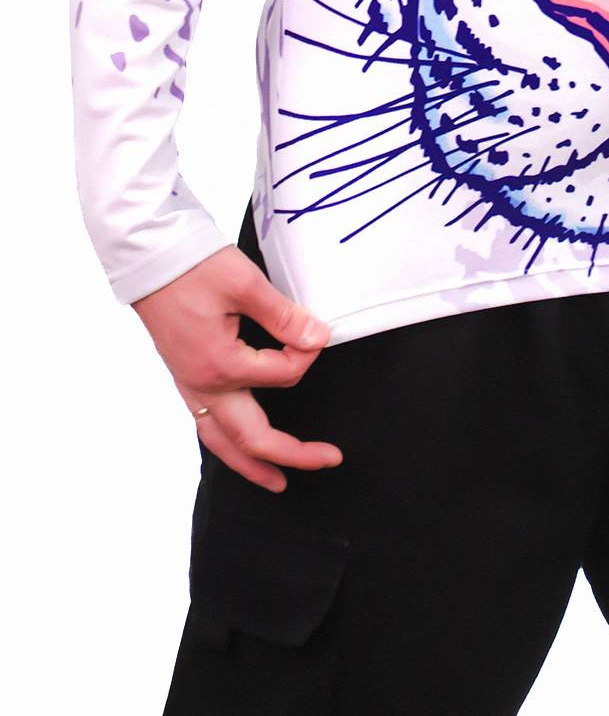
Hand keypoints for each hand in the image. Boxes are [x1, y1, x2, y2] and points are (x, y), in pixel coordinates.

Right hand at [131, 245, 344, 491]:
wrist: (149, 256)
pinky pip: (206, 424)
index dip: (307, 353)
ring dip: (252, 465)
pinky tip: (238, 443)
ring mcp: (189, 384)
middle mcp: (203, 385)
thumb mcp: (245, 284)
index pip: (283, 374)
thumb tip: (318, 339)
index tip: (317, 331)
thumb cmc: (193, 266)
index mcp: (221, 365)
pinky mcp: (183, 376)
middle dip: (292, 454)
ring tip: (279, 482)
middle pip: (251, 438)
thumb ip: (284, 318)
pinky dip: (227, 444)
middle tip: (329, 460)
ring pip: (222, 442)